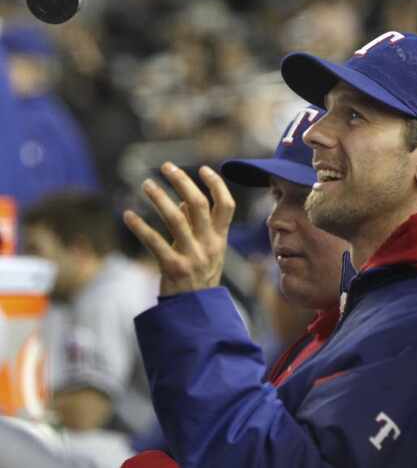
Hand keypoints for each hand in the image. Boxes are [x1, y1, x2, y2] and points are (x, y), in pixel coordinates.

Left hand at [123, 162, 234, 296]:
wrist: (195, 311)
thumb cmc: (200, 276)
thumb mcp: (207, 250)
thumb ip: (197, 225)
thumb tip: (183, 200)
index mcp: (220, 238)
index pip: (226, 205)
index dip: (217, 184)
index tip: (203, 168)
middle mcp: (209, 244)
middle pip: (199, 205)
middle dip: (182, 182)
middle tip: (166, 167)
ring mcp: (192, 256)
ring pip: (177, 219)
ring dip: (160, 198)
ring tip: (146, 184)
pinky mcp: (173, 268)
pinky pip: (154, 242)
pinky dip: (140, 227)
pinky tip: (128, 215)